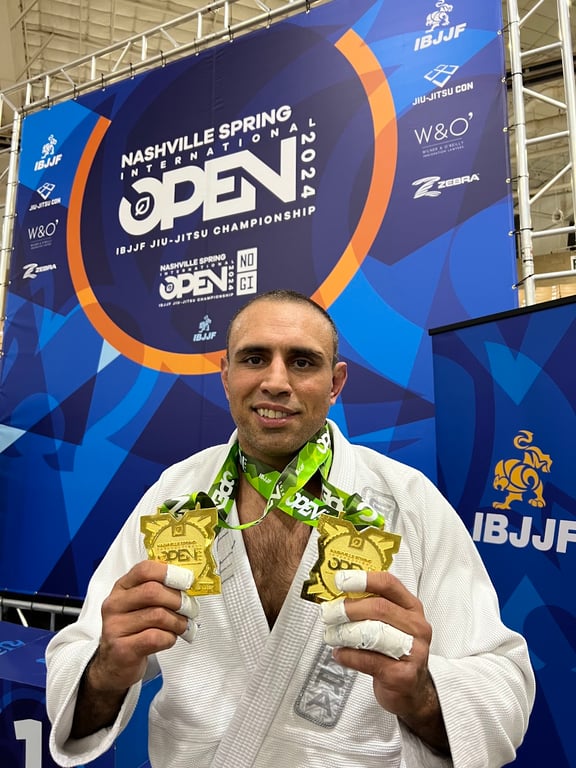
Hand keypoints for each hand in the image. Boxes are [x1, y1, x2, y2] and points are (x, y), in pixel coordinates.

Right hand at [90, 560, 198, 693]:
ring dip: (178, 621)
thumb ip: (159, 589)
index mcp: (122, 587)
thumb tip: (188, 579)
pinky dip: (170, 638)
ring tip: (182, 625)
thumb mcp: (140, 604)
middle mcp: (115, 604)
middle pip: (153, 591)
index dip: (170, 572)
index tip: (187, 580)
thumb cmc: (134, 630)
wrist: (113, 664)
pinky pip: (156, 638)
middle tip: (191, 608)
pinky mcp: (123, 649)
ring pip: (158, 615)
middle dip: (179, 600)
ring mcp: (115, 627)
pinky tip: (169, 639)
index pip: (145, 569)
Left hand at [321, 570, 448, 754]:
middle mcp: (417, 627)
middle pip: (379, 608)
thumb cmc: (396, 652)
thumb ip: (372, 607)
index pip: (389, 584)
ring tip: (330, 635)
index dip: (363, 580)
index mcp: (412, 608)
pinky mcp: (403, 675)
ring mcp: (413, 652)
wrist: (414, 692)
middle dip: (348, 609)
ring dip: (345, 633)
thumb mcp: (393, 624)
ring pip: (373, 634)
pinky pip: (368, 660)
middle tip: (329, 613)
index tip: (341, 581)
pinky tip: (339, 654)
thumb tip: (338, 596)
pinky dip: (348, 656)